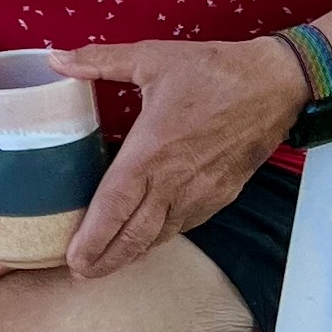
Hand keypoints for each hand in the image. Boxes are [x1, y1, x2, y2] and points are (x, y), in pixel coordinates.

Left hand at [49, 37, 310, 281]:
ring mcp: (199, 193)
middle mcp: (173, 181)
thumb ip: (99, 61)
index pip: (114, 206)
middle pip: (133, 235)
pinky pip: (183, 226)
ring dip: (131, 254)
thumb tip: (55, 59)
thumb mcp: (152, 58)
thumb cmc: (214, 70)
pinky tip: (146, 240)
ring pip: (159, 236)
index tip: (72, 258)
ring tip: (106, 263)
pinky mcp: (220, 195)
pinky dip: (160, 239)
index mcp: (151, 152)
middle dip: (105, 260)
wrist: (275, 85)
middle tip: (81, 273)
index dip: (92, 238)